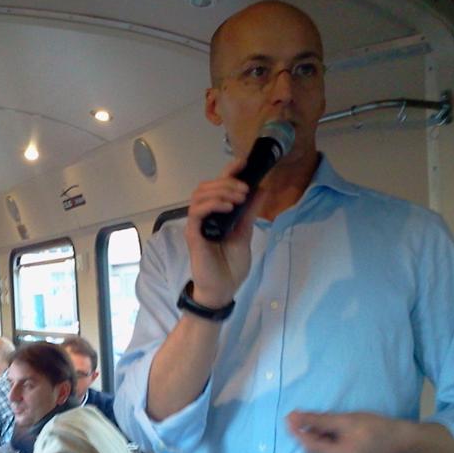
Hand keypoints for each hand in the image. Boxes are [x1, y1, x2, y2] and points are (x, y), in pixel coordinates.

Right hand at [184, 158, 264, 306]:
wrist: (222, 290)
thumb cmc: (230, 266)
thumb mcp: (245, 234)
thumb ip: (249, 213)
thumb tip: (261, 189)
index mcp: (216, 214)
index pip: (218, 186)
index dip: (229, 172)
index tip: (244, 162)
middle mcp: (204, 216)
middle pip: (206, 186)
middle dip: (227, 181)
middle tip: (245, 188)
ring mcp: (196, 225)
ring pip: (200, 195)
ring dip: (221, 191)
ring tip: (239, 197)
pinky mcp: (193, 234)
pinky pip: (196, 212)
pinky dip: (212, 204)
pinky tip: (228, 207)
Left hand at [288, 411, 408, 452]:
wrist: (396, 440)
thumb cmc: (373, 426)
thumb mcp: (344, 419)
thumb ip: (317, 420)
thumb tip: (292, 418)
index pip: (312, 446)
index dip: (298, 432)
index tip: (289, 418)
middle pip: (315, 450)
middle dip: (315, 434)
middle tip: (327, 421)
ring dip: (321, 439)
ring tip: (338, 430)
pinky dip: (327, 447)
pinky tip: (340, 439)